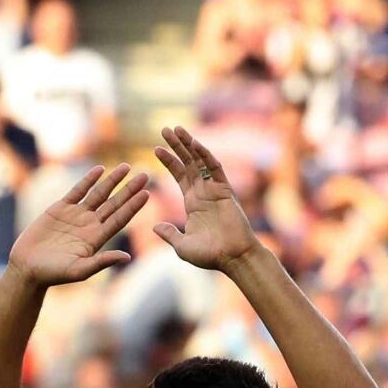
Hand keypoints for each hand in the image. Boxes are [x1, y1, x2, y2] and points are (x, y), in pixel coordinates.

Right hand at [7, 164, 151, 285]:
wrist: (27, 267)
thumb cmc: (52, 274)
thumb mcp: (79, 270)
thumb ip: (102, 262)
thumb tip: (126, 257)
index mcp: (96, 239)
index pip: (120, 219)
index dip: (133, 206)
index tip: (146, 193)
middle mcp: (89, 225)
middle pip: (114, 204)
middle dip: (129, 190)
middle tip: (146, 175)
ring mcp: (76, 216)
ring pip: (99, 194)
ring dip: (112, 181)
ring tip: (126, 167)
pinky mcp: (60, 209)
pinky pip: (77, 190)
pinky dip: (88, 180)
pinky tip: (99, 170)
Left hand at [151, 127, 258, 272]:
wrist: (233, 258)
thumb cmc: (210, 256)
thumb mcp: (182, 246)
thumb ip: (169, 234)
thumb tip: (154, 226)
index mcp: (192, 203)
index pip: (179, 176)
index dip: (169, 161)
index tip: (156, 149)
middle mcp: (203, 193)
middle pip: (188, 163)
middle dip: (176, 146)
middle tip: (165, 128)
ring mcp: (214, 190)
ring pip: (200, 161)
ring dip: (188, 145)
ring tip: (176, 129)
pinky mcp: (225, 190)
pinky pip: (215, 168)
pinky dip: (206, 155)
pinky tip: (195, 143)